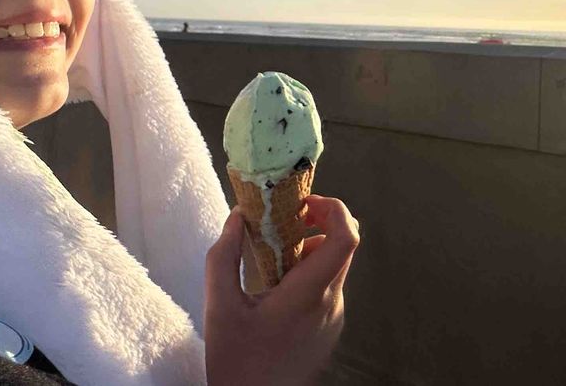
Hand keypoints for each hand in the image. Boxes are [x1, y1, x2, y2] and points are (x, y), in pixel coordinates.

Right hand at [204, 195, 360, 385]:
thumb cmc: (235, 362)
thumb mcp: (219, 308)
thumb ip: (224, 256)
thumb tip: (238, 217)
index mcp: (308, 294)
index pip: (346, 238)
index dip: (334, 208)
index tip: (303, 203)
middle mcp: (331, 303)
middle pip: (343, 246)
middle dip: (318, 223)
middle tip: (284, 223)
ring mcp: (334, 317)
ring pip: (335, 267)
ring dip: (310, 251)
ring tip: (273, 260)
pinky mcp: (330, 328)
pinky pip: (329, 287)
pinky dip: (309, 274)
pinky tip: (277, 288)